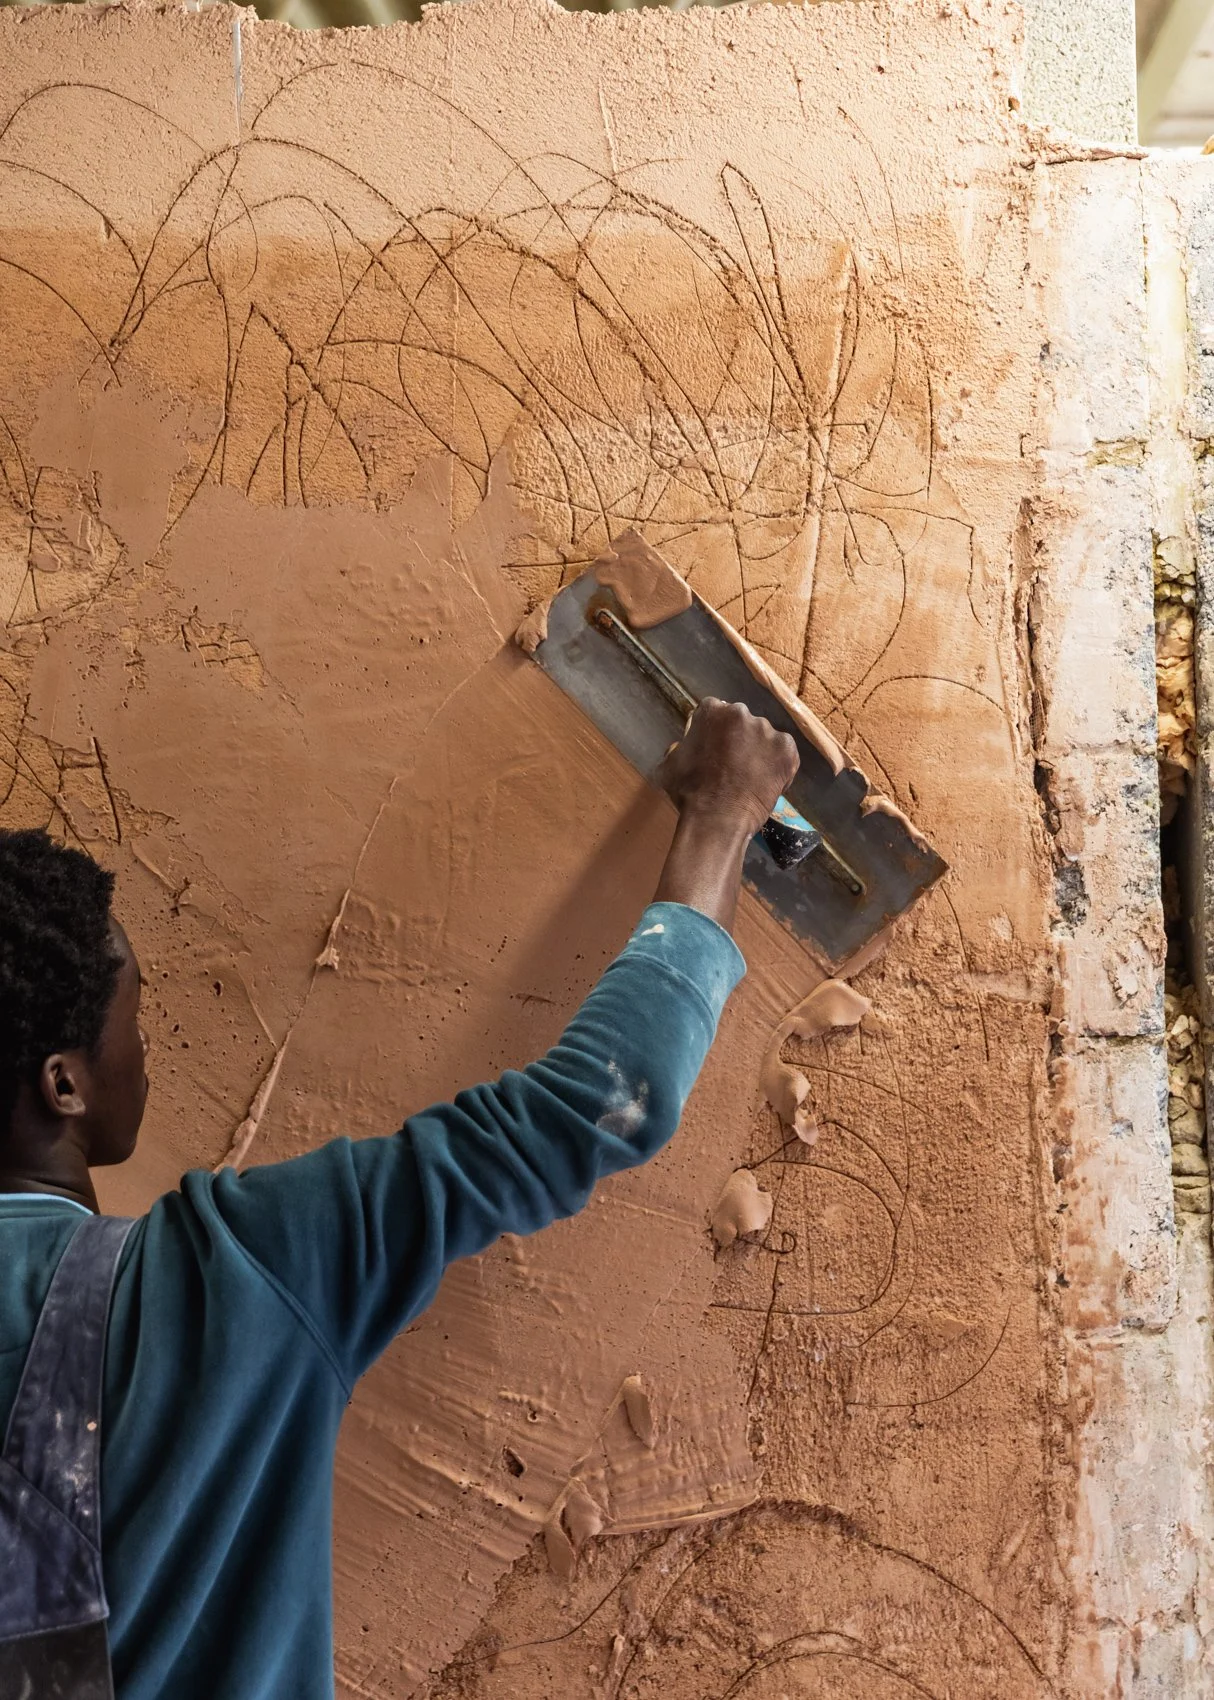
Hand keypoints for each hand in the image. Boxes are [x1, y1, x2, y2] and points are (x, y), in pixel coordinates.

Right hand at [657, 698, 799, 838]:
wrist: (717, 818)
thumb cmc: (689, 792)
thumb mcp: (670, 764)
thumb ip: (679, 748)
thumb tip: (681, 748)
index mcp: (712, 710)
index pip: (714, 712)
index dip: (714, 731)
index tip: (714, 747)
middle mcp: (741, 712)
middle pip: (741, 722)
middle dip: (738, 738)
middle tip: (732, 764)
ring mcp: (766, 730)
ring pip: (763, 737)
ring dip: (758, 752)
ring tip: (749, 777)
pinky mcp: (786, 749)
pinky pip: (783, 753)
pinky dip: (777, 765)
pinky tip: (765, 782)